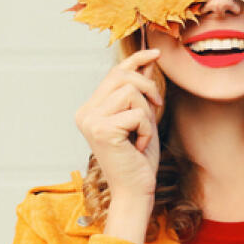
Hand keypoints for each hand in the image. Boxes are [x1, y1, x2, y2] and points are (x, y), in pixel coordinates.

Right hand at [75, 48, 163, 203]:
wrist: (135, 189)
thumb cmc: (138, 158)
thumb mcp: (142, 118)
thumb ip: (140, 93)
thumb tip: (147, 62)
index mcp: (91, 109)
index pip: (113, 73)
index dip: (136, 59)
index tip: (156, 53)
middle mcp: (85, 112)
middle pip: (122, 76)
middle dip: (148, 88)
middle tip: (157, 108)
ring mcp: (90, 120)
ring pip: (131, 92)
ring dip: (146, 114)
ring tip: (140, 135)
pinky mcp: (102, 130)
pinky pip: (137, 113)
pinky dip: (145, 129)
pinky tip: (137, 146)